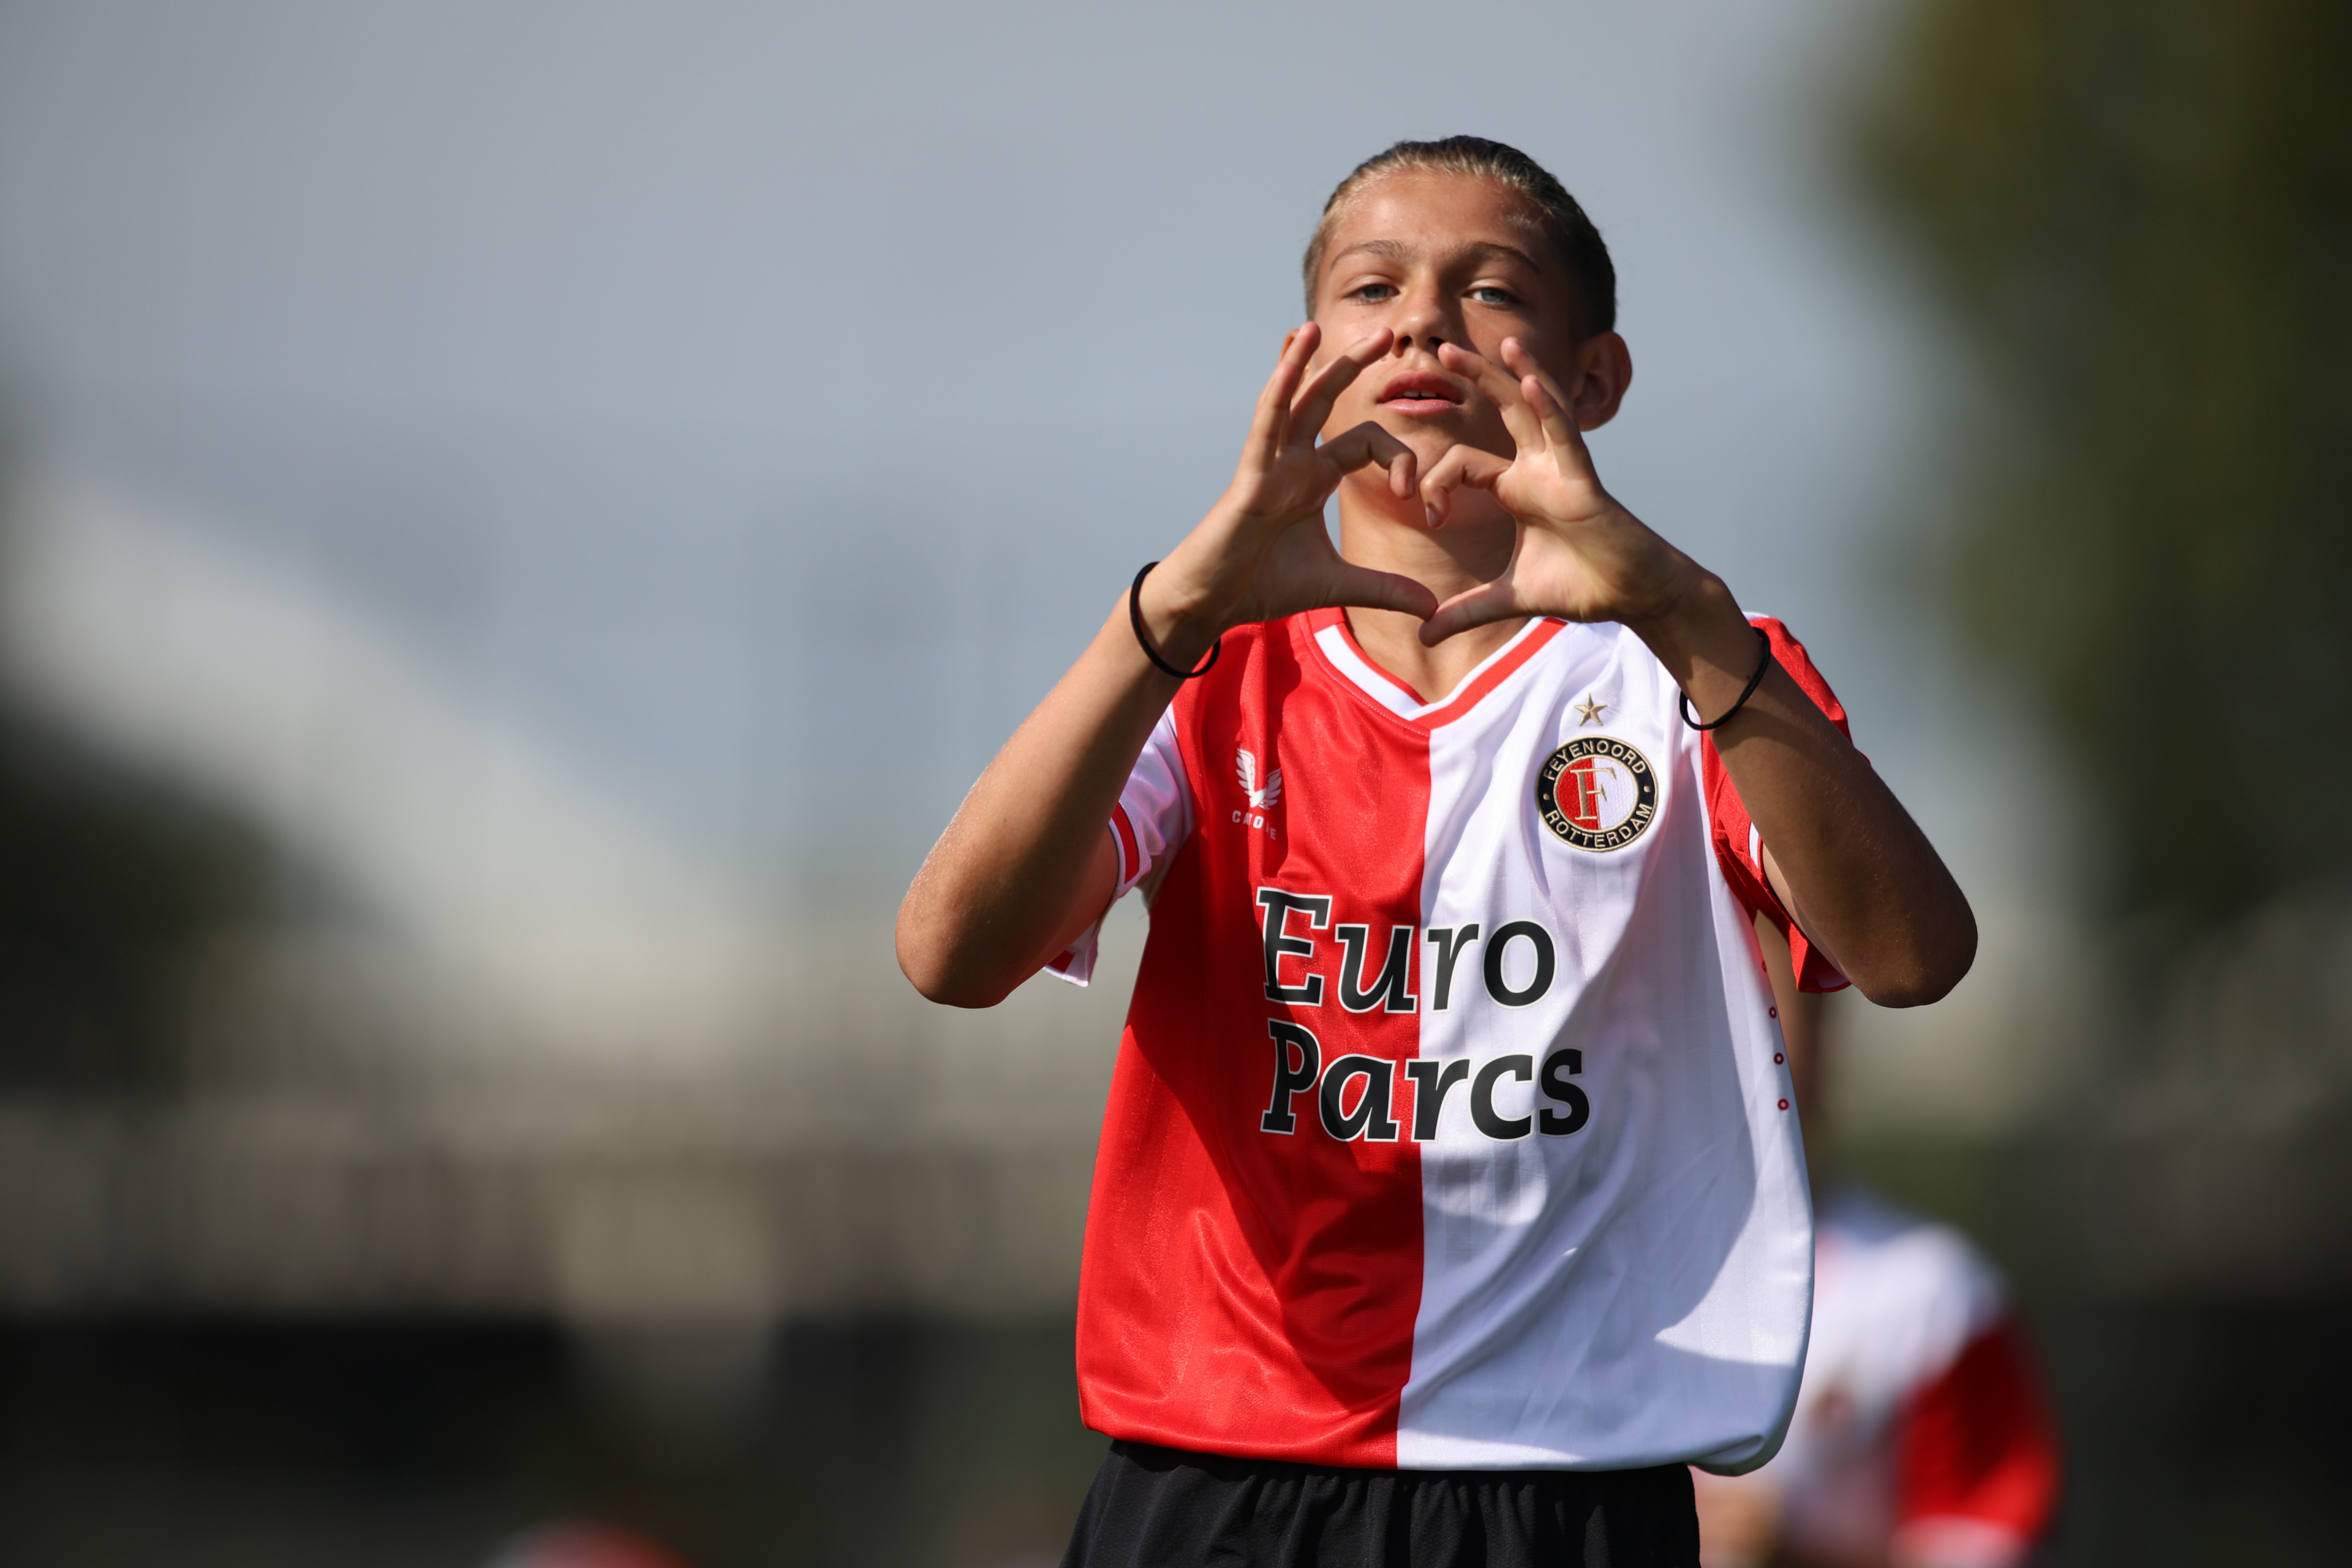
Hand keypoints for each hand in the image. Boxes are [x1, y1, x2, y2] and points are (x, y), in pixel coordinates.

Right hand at [1143, 325, 1439, 656]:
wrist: (1214, 603)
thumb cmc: (1262, 585)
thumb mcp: (1338, 586)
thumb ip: (1385, 589)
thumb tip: (1432, 607)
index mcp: (1314, 479)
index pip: (1366, 444)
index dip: (1400, 458)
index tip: (1416, 496)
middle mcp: (1292, 463)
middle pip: (1326, 402)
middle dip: (1354, 365)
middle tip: (1387, 334)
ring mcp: (1268, 465)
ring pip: (1291, 402)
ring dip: (1306, 362)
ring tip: (1317, 324)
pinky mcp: (1248, 478)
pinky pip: (1264, 427)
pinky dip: (1277, 394)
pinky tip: (1288, 362)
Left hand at [1415, 338, 1692, 644]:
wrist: (1631, 597)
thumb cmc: (1580, 586)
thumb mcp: (1508, 597)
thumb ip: (1465, 610)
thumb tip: (1423, 633)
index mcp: (1516, 488)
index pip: (1463, 464)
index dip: (1437, 483)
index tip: (1430, 517)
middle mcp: (1537, 468)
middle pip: (1502, 410)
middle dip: (1475, 378)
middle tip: (1442, 349)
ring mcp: (1562, 468)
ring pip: (1537, 410)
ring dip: (1517, 374)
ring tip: (1500, 342)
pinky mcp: (1584, 480)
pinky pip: (1564, 436)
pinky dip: (1547, 408)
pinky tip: (1530, 381)